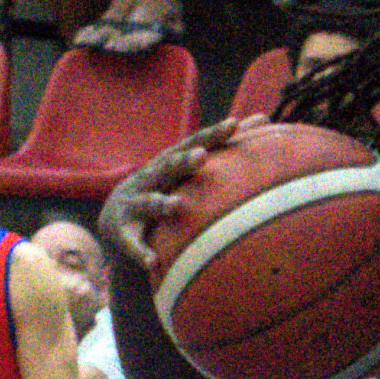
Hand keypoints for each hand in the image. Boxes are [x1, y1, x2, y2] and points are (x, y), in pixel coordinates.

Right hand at [100, 115, 264, 272]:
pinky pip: (131, 243)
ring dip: (160, 203)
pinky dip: (140, 251)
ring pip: (147, 202)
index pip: (192, 144)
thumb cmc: (164, 187)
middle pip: (168, 167)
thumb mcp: (188, 167)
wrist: (115, 218)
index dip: (212, 135)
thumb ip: (223, 146)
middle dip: (183, 161)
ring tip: (175, 205)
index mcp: (169, 163)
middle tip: (202, 157)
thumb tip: (264, 117)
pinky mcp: (122, 231)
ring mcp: (134, 204)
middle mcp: (150, 178)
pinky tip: (152, 261)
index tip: (234, 124)